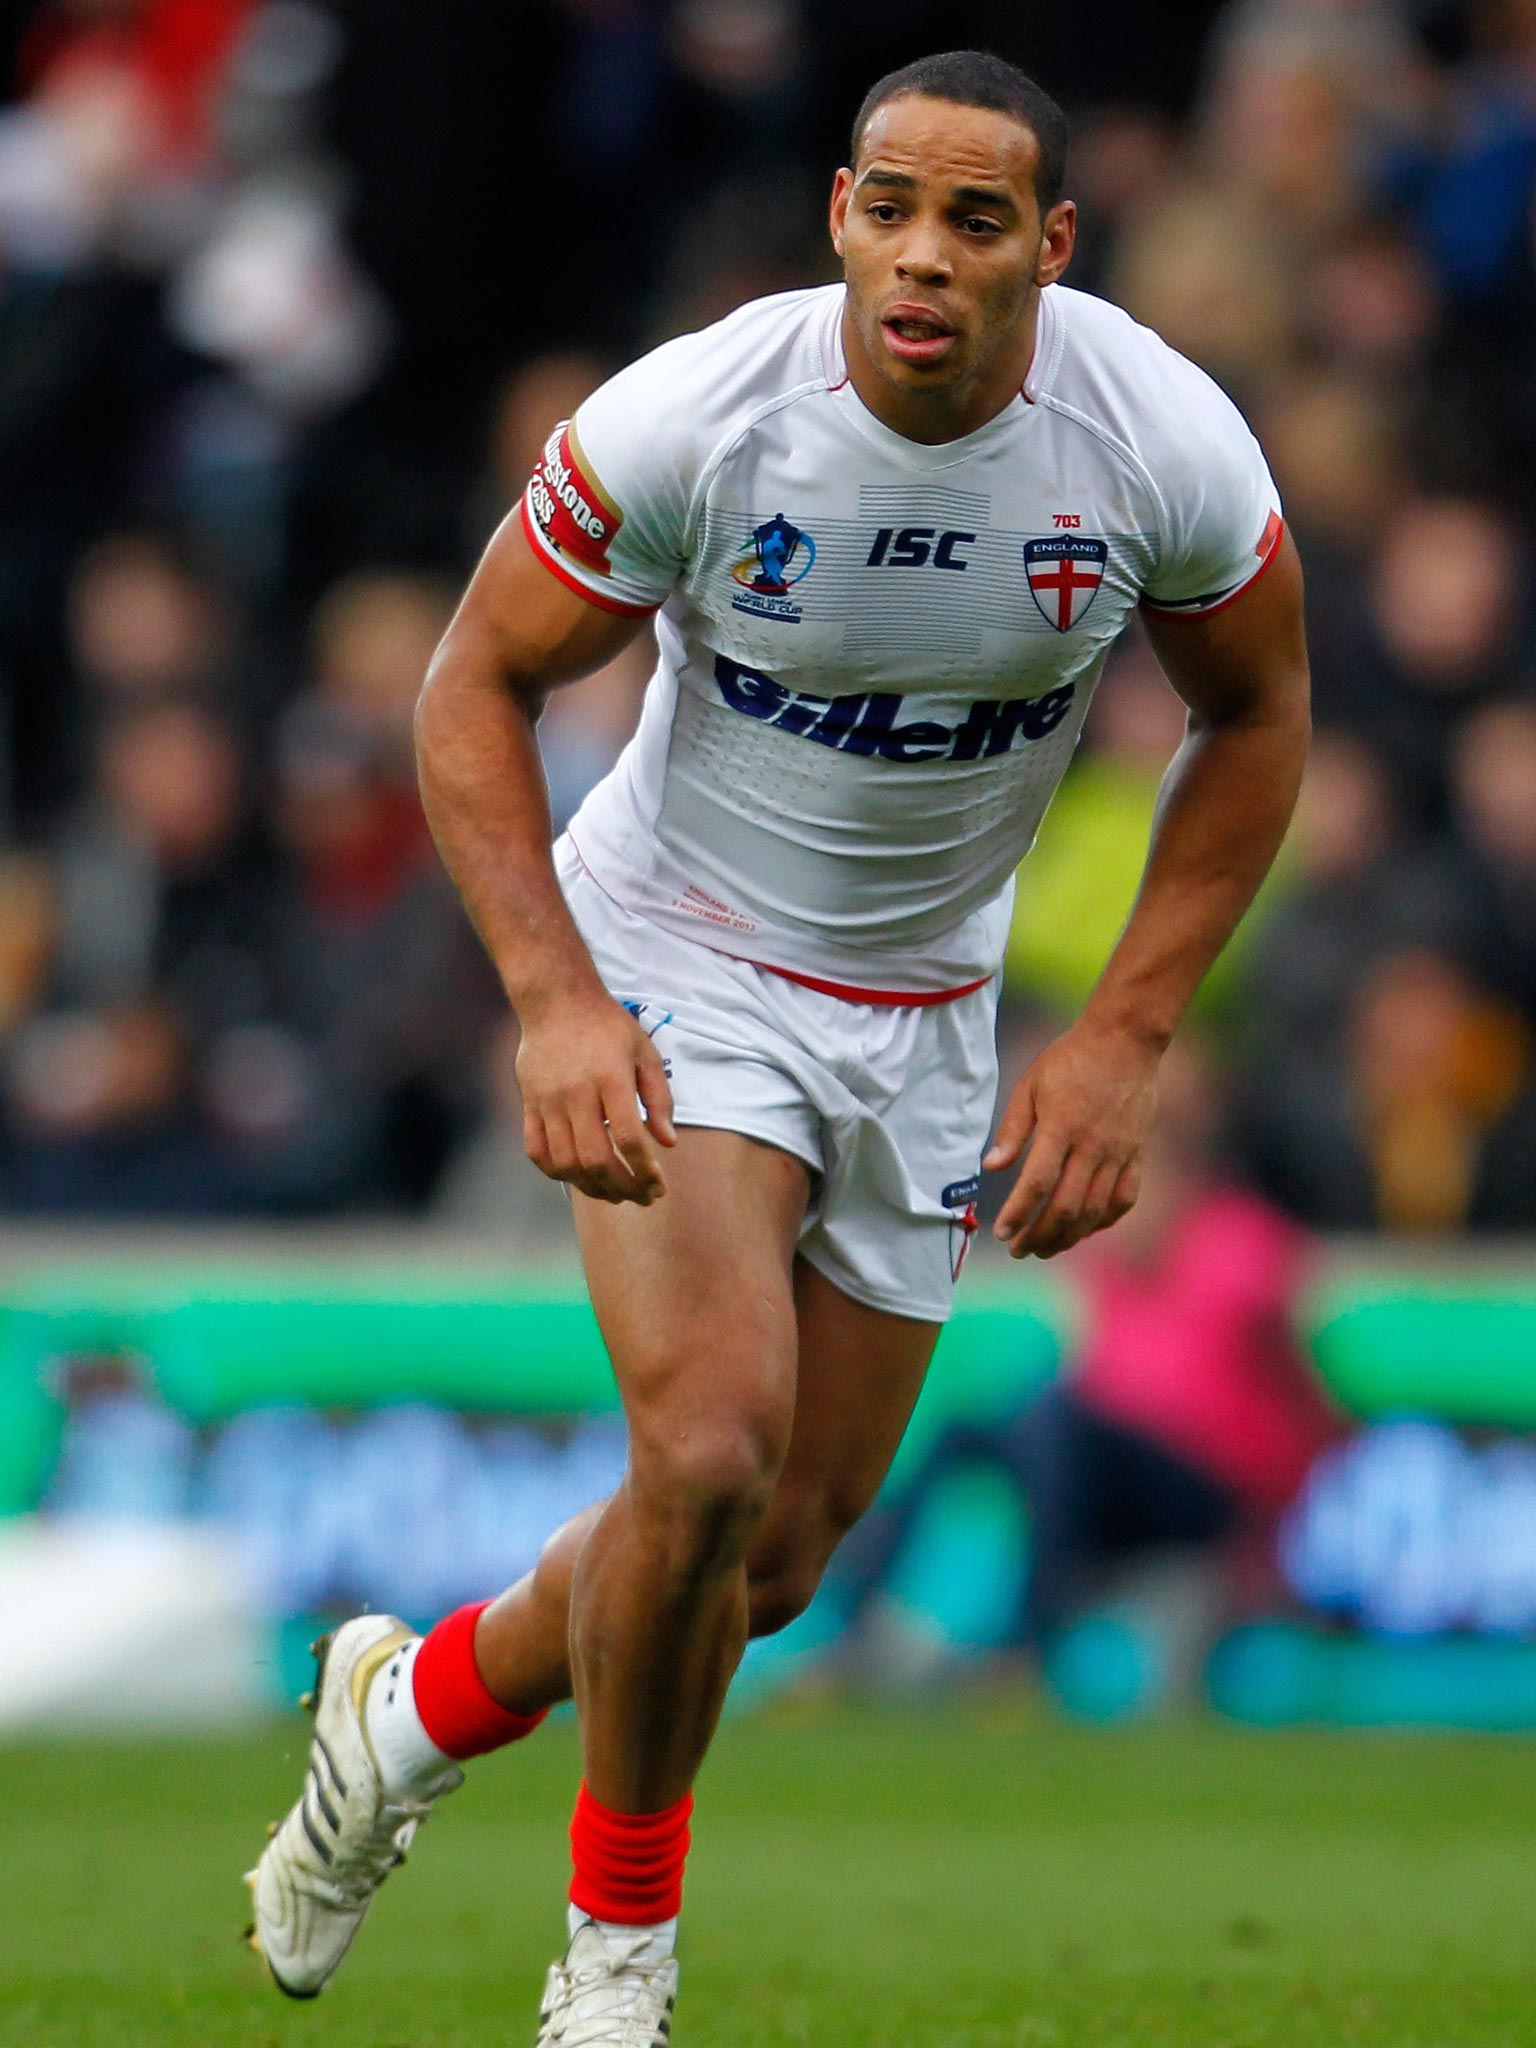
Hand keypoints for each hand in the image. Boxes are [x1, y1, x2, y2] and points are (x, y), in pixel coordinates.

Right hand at [516, 993, 676, 1203]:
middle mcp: (576, 1093)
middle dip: (623, 1187)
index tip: (659, 1185)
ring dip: (593, 1188)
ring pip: (566, 1163)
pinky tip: (579, 1178)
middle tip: (642, 1197)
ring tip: (615, 1194)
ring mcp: (548, 1100)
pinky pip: (537, 1151)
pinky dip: (558, 1173)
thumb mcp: (644, 1052)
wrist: (556, 1001)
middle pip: (596, 1159)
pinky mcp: (529, 1104)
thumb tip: (668, 1142)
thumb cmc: (608, 1027)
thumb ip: (659, 1098)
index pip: (628, 1137)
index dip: (645, 1169)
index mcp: (610, 1078)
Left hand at [984, 1021, 1159, 1258]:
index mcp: (1061, 1127)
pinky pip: (1124, 1198)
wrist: (1125, 1040)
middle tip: (1019, 1249)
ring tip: (1047, 1248)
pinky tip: (1086, 1229)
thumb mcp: (1029, 1086)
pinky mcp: (1137, 1153)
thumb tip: (991, 1168)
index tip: (1001, 1232)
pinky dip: (1104, 1221)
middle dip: (1040, 1236)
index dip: (1017, 1214)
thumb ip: (1012, 1130)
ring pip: (1096, 1211)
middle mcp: (1092, 1146)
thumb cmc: (1070, 1059)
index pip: (1036, 1184)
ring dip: (1069, 1237)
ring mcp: (1119, 1152)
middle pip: (1066, 1207)